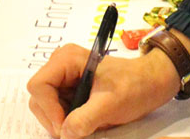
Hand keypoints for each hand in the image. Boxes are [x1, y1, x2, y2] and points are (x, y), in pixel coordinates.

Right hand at [27, 42, 180, 138]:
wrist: (151, 83)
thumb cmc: (134, 86)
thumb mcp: (111, 104)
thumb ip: (85, 118)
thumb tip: (65, 133)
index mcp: (67, 59)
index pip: (39, 86)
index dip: (49, 110)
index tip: (65, 126)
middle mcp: (61, 65)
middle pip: (38, 98)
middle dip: (53, 118)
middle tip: (75, 130)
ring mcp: (64, 77)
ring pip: (45, 106)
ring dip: (60, 121)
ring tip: (84, 122)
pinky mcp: (69, 88)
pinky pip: (56, 109)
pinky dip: (65, 120)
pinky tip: (84, 119)